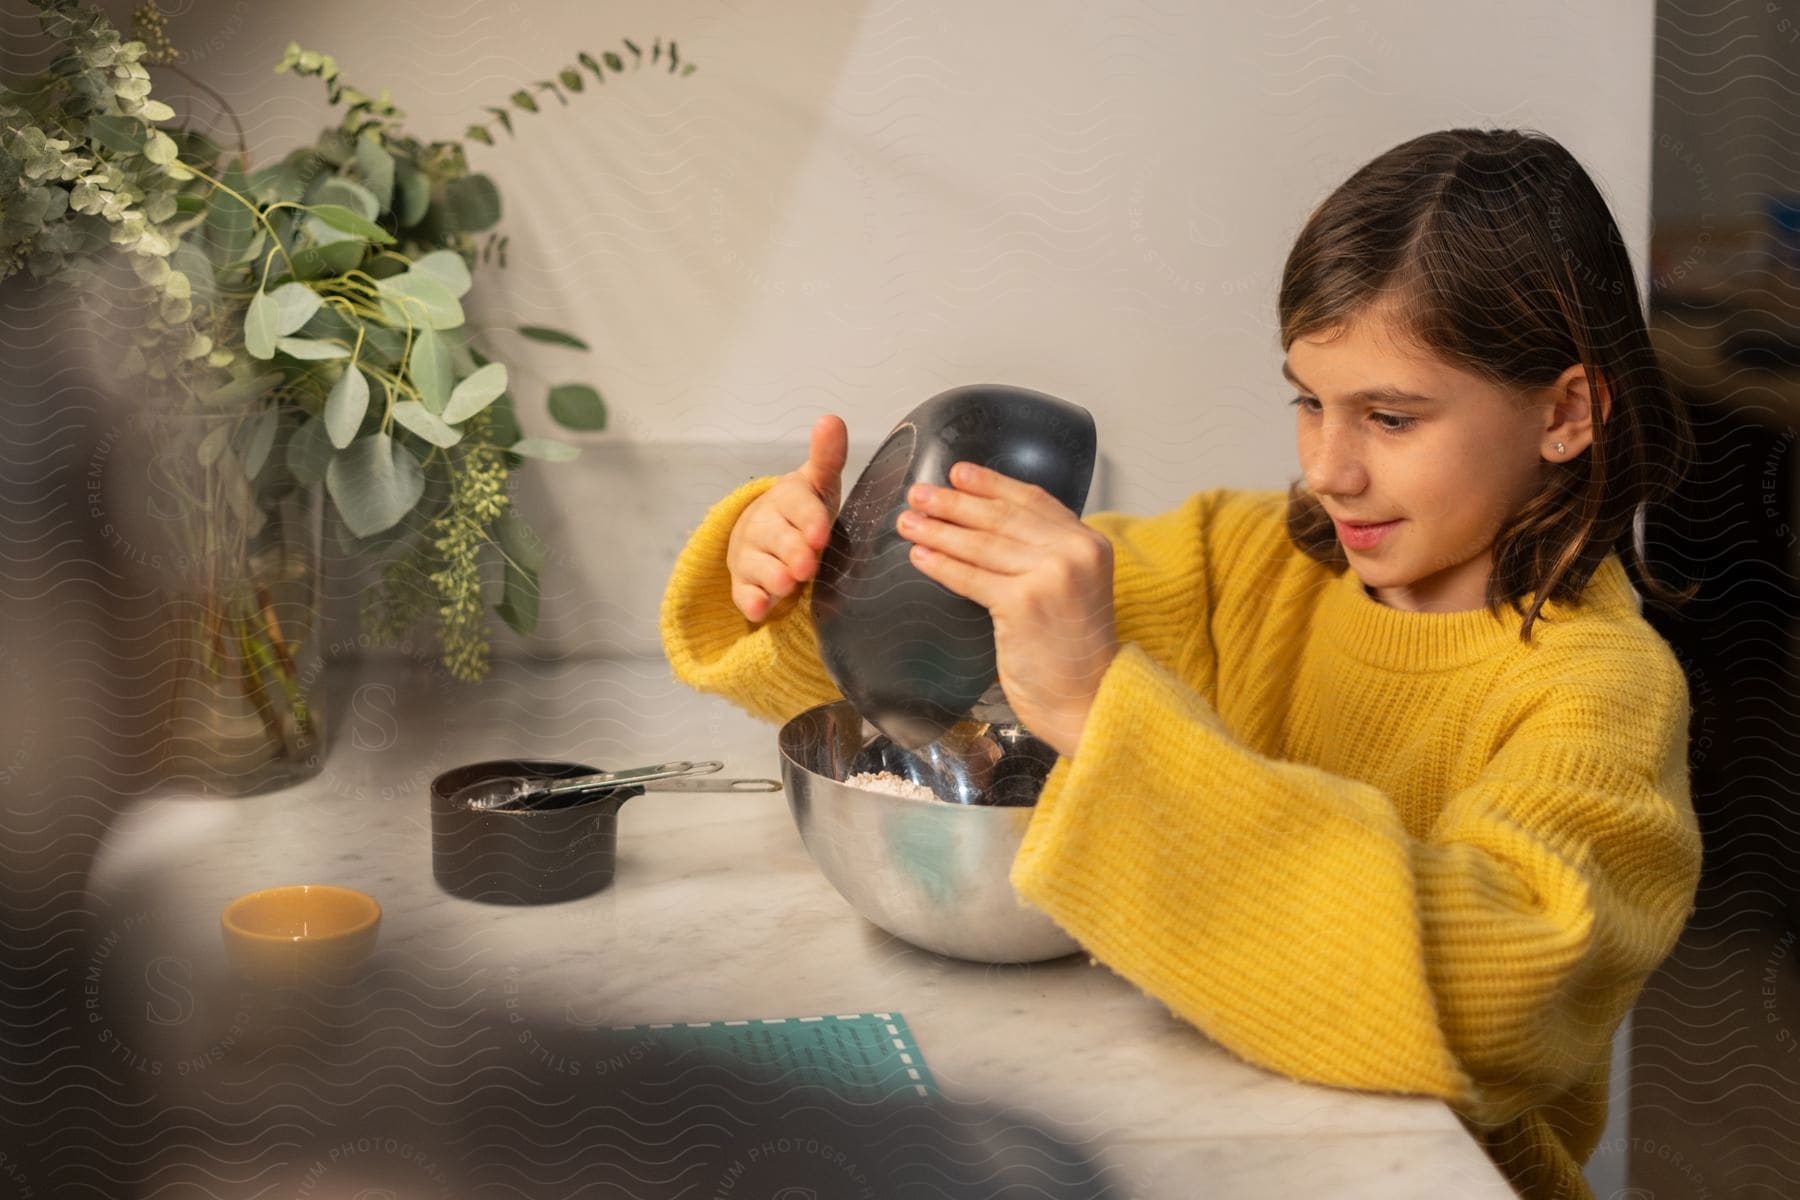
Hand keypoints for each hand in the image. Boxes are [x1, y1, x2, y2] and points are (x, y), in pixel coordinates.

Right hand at [727, 414, 846, 621]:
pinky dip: (751, 601)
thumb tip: (831, 419)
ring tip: (788, 583)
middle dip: (791, 550)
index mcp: (786, 499)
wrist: (768, 537)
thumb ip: (827, 457)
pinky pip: (744, 594)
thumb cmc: (801, 512)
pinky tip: (759, 608)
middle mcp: (764, 526)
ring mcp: (751, 556)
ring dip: (773, 575)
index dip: (808, 519)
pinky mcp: (744, 584)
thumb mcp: (818, 484)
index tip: (821, 533)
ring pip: (759, 565)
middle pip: (775, 537)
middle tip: (807, 564)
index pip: (796, 504)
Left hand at [896, 461, 1117, 757]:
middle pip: (1002, 518)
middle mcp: (1074, 552)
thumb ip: (1046, 557)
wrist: (1089, 699)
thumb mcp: (1073, 590)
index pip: (1033, 501)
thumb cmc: (1074, 654)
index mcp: (1089, 543)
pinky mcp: (1024, 603)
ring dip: (939, 530)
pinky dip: (941, 565)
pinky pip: (971, 577)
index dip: (992, 485)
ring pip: (982, 545)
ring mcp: (1051, 576)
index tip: (958, 473)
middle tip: (918, 493)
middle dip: (954, 503)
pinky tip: (919, 555)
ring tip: (908, 521)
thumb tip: (988, 530)